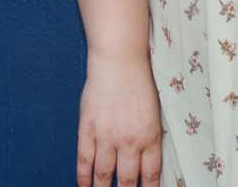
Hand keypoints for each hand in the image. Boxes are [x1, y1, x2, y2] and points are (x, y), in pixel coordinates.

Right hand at [77, 51, 162, 186]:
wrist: (120, 61)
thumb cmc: (141, 81)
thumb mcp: (154, 112)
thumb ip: (150, 135)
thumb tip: (146, 158)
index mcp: (151, 136)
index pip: (150, 174)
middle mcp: (130, 140)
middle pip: (126, 179)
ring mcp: (107, 136)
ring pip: (103, 174)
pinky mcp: (88, 130)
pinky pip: (84, 160)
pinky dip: (83, 177)